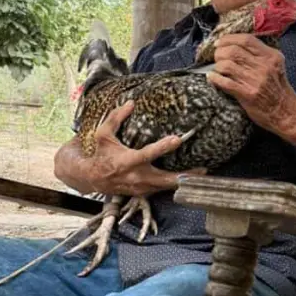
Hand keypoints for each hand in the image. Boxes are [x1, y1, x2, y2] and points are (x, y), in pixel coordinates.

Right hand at [74, 102, 197, 195]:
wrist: (93, 178)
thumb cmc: (101, 154)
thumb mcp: (103, 134)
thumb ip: (116, 118)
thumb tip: (131, 102)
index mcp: (128, 161)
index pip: (148, 154)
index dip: (163, 147)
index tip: (177, 139)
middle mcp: (137, 176)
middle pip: (165, 179)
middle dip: (184, 176)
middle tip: (202, 170)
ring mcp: (141, 187)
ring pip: (167, 187)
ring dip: (184, 182)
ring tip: (201, 175)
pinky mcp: (143, 193)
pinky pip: (162, 189)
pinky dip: (175, 185)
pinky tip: (188, 180)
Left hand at [209, 34, 295, 134]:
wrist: (285, 113)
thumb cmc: (278, 89)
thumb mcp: (275, 66)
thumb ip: (260, 54)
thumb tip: (235, 45)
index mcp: (271, 56)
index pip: (246, 40)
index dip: (229, 39)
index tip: (219, 42)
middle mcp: (264, 66)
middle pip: (233, 51)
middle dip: (220, 52)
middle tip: (216, 57)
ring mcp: (255, 80)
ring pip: (227, 65)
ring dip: (217, 66)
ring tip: (216, 69)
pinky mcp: (247, 94)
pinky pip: (225, 82)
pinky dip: (215, 78)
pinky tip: (212, 78)